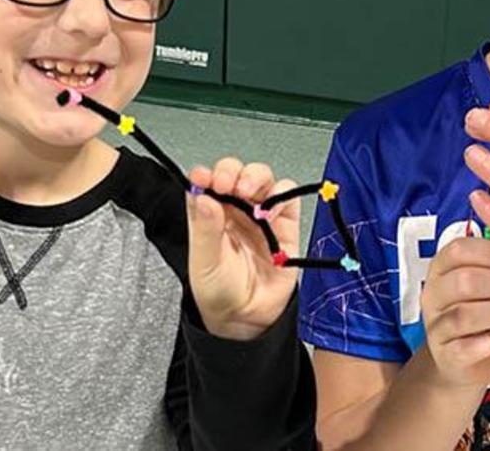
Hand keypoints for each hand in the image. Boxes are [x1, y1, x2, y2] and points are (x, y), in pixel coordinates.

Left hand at [186, 158, 299, 340]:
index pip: (206, 181)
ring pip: (261, 178)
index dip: (206, 174)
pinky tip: (270, 208)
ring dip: (255, 176)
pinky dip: (282, 194)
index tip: (204, 178)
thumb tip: (201, 196)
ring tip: (247, 190)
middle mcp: (234, 209)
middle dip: (231, 171)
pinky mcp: (284, 223)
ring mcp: (260, 214)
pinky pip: (287, 197)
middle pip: (235, 172)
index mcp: (209, 214)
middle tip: (227, 184)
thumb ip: (204, 228)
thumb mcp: (204, 262)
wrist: (248, 319)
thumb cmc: (220, 292)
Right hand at [419, 236, 489, 390]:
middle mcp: (434, 295)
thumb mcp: (486, 283)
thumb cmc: (477, 316)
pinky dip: (484, 343)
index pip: (458, 250)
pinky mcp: (446, 354)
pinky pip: (462, 348)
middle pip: (463, 280)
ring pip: (465, 314)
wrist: (461, 359)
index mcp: (441, 269)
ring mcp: (437, 325)